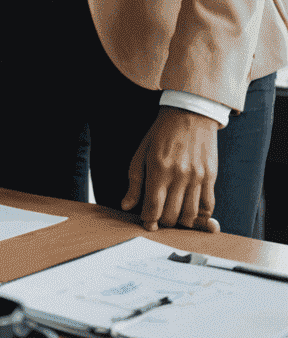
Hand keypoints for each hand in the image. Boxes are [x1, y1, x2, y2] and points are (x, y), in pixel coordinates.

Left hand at [122, 108, 221, 231]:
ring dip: (181, 221)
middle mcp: (179, 175)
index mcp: (158, 168)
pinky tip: (191, 211)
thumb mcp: (141, 153)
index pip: (153, 206)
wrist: (189, 114)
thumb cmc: (161, 133)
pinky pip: (208, 206)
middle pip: (172, 214)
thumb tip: (126, 205)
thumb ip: (134, 182)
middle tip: (159, 218)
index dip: (148, 220)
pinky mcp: (211, 177)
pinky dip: (200, 215)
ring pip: (190, 214)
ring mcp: (197, 177)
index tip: (146, 223)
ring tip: (174, 216)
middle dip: (163, 222)